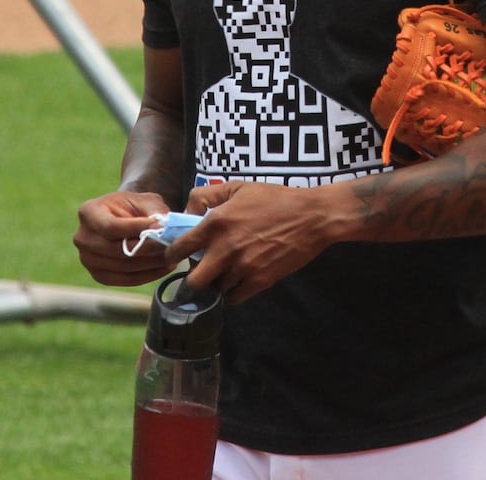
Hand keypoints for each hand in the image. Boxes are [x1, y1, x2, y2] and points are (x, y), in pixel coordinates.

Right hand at [73, 190, 175, 286]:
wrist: (124, 219)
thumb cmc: (134, 207)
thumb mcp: (144, 200)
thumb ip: (153, 211)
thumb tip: (164, 227)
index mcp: (88, 212)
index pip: (110, 227)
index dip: (135, 229)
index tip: (160, 227)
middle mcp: (82, 237)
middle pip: (116, 250)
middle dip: (148, 249)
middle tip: (172, 245)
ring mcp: (87, 259)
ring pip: (123, 267)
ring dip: (151, 263)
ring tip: (172, 255)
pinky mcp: (98, 275)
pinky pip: (125, 280)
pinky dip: (147, 275)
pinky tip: (164, 267)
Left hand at [166, 181, 344, 303]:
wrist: (311, 216)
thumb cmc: (275, 199)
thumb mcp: (238, 187)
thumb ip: (207, 196)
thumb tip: (188, 212)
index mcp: (216, 222)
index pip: (181, 247)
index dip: (174, 254)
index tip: (177, 256)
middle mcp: (225, 248)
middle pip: (194, 280)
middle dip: (195, 278)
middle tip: (203, 270)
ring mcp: (242, 267)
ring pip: (217, 289)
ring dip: (219, 283)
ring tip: (228, 271)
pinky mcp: (260, 281)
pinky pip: (235, 297)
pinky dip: (234, 292)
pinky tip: (240, 279)